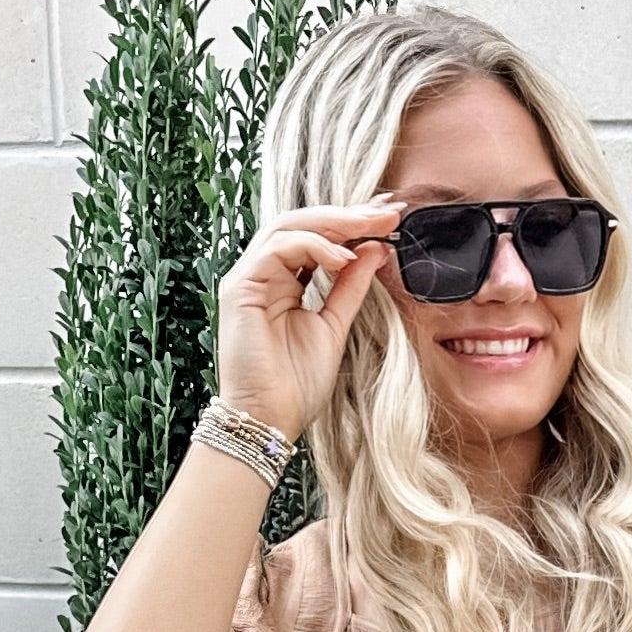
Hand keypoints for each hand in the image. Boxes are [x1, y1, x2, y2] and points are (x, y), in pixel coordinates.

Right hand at [214, 199, 403, 444]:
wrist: (270, 420)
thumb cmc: (296, 385)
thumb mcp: (335, 327)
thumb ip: (351, 287)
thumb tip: (377, 249)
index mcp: (282, 281)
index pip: (316, 237)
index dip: (352, 224)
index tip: (391, 217)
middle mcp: (262, 273)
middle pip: (303, 223)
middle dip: (348, 214)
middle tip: (389, 211)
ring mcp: (248, 278)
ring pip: (288, 226)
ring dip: (334, 223)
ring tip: (373, 226)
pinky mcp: (240, 287)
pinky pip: (278, 248)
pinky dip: (314, 246)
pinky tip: (344, 256)